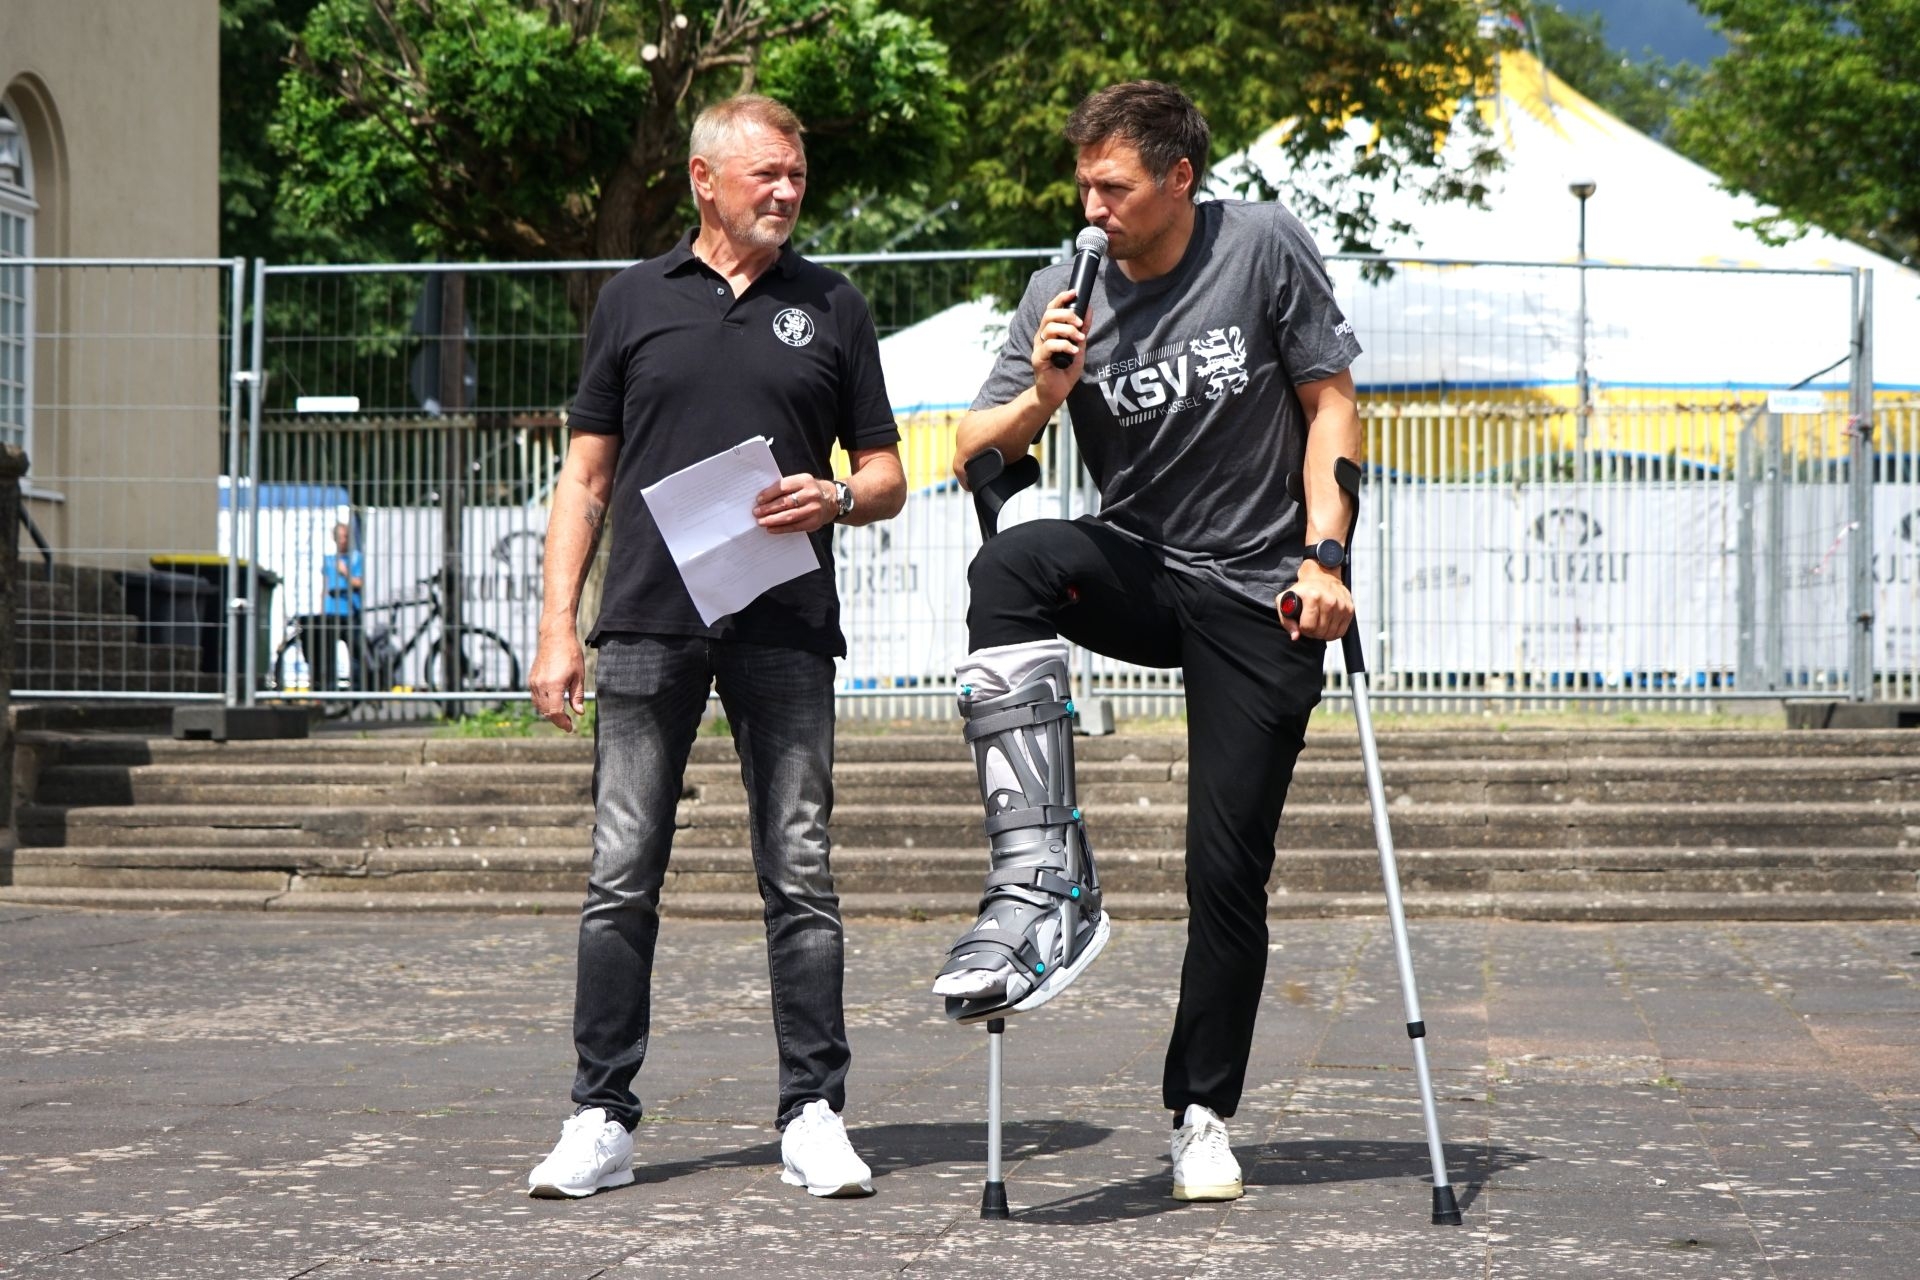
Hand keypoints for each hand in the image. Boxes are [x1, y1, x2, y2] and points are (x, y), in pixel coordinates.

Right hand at [528, 633, 587, 732]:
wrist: (555, 637)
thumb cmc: (570, 654)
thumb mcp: (579, 676)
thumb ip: (577, 696)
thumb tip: (579, 713)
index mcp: (554, 685)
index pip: (555, 712)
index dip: (563, 723)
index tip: (570, 727)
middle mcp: (540, 685)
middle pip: (546, 712)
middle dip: (557, 720)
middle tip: (568, 723)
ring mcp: (534, 682)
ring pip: (539, 706)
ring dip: (549, 713)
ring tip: (562, 715)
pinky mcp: (531, 679)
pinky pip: (535, 698)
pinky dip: (543, 705)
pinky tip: (553, 704)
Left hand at [753, 473, 834, 532]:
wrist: (832, 500)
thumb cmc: (809, 490)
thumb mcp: (800, 482)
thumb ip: (785, 488)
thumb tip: (763, 499)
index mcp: (805, 480)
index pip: (784, 487)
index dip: (769, 494)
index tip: (758, 500)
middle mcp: (811, 494)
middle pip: (786, 503)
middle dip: (768, 509)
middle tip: (756, 512)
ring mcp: (814, 509)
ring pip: (789, 516)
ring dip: (772, 520)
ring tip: (761, 522)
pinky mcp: (814, 522)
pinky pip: (795, 527)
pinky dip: (781, 528)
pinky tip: (771, 529)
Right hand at [1028, 287, 1088, 408]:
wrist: (1056, 392)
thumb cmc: (1065, 370)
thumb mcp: (1079, 346)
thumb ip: (1082, 330)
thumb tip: (1089, 310)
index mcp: (1049, 331)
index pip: (1051, 309)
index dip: (1061, 298)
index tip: (1074, 293)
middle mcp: (1042, 337)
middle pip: (1049, 315)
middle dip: (1067, 315)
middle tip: (1080, 324)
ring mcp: (1039, 348)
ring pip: (1049, 328)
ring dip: (1068, 331)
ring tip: (1079, 339)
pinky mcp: (1039, 359)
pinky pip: (1049, 346)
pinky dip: (1064, 345)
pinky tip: (1073, 351)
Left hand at [1277, 563, 1353, 641]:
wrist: (1322, 576)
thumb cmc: (1303, 590)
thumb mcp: (1285, 600)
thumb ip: (1286, 620)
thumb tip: (1295, 636)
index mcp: (1313, 596)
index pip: (1308, 627)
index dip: (1302, 629)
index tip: (1302, 623)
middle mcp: (1329, 600)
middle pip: (1320, 632)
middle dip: (1312, 632)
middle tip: (1310, 624)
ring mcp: (1341, 605)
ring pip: (1331, 634)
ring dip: (1323, 633)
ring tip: (1318, 624)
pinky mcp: (1350, 609)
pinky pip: (1341, 632)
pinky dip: (1333, 632)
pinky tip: (1327, 624)